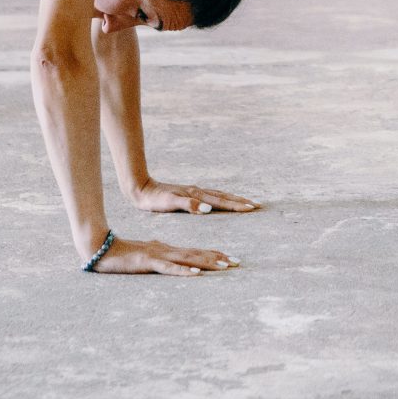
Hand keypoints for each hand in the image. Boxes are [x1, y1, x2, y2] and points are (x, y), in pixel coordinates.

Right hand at [88, 235, 238, 275]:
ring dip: (207, 263)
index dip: (214, 255)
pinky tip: (196, 273)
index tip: (232, 260)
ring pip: (188, 259)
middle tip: (238, 263)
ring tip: (225, 266)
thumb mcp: (147, 256)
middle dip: (218, 259)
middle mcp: (167, 250)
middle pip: (197, 254)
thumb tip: (177, 262)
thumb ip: (162, 258)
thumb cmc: (123, 254)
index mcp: (167, 249)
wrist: (100, 248)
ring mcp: (158, 255)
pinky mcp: (148, 262)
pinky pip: (169, 268)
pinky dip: (184, 270)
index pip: (195, 252)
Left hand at [130, 180, 259, 214]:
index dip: (237, 205)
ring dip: (233, 199)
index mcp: (196, 195)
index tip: (252, 208)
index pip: (221, 201)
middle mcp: (197, 192)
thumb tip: (208, 209)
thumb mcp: (170, 203)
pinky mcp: (189, 194)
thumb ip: (189, 205)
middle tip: (257, 205)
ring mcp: (194, 192)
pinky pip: (211, 196)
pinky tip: (221, 202)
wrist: (140, 189)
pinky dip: (222, 199)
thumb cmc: (154, 199)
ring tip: (245, 202)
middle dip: (240, 201)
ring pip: (219, 195)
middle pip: (224, 196)